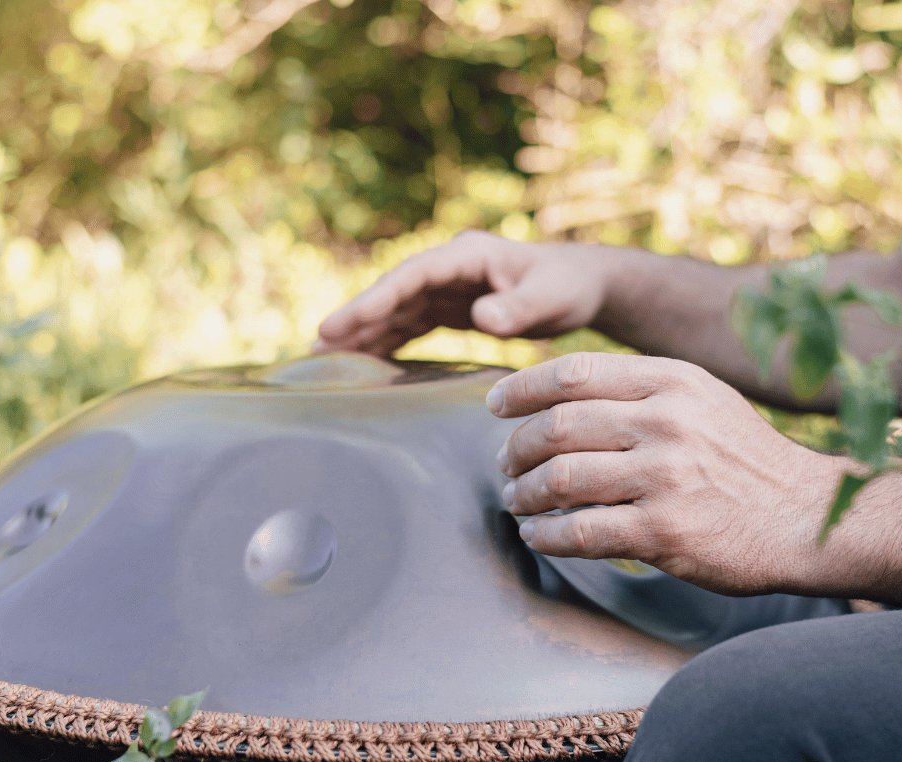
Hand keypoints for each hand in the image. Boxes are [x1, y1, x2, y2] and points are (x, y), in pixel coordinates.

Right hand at [315, 231, 610, 355]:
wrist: (584, 287)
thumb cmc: (569, 287)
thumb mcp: (551, 297)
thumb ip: (518, 308)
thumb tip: (482, 318)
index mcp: (466, 255)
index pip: (410, 277)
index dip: (374, 300)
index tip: (339, 324)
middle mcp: (450, 268)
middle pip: (393, 293)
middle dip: (356, 319)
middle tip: (317, 348)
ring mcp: (448, 288)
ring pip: (396, 310)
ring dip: (364, 333)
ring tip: (325, 359)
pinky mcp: (451, 309)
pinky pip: (411, 325)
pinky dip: (387, 342)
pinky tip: (365, 364)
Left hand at [491, 352, 839, 595]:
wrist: (807, 517)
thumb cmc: (746, 461)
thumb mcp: (704, 400)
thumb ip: (641, 391)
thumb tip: (560, 395)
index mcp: (672, 381)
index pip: (573, 373)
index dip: (522, 389)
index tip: (495, 405)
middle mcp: (666, 422)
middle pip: (557, 426)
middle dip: (516, 448)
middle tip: (505, 465)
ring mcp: (665, 476)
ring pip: (561, 479)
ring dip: (525, 493)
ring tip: (517, 501)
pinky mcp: (663, 531)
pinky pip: (580, 531)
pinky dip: (547, 535)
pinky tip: (539, 535)